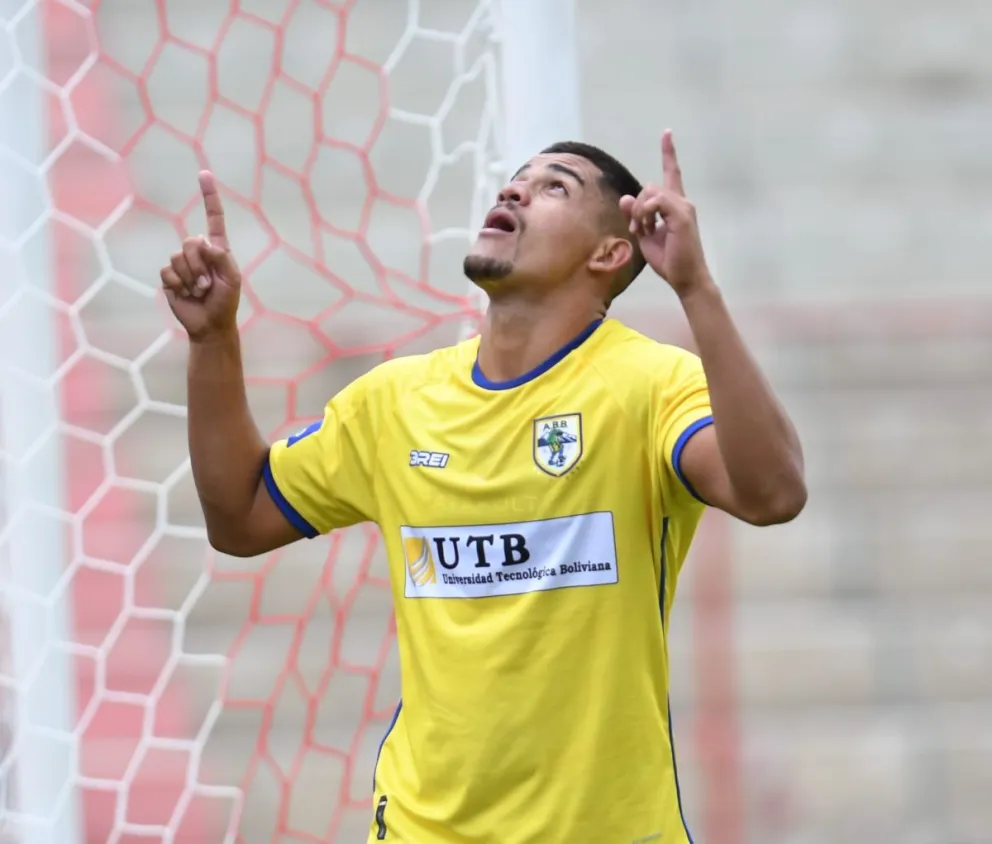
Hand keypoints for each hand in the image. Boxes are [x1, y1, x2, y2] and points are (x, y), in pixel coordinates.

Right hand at [160, 171, 241, 340]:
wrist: (210, 325)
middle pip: (191, 242)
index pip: (213, 218)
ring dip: (191, 278)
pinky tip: (186, 294)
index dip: (209, 197)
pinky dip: (179, 284)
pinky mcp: (169, 277)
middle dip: (199, 265)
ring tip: (200, 291)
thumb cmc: (226, 302)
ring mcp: (182, 264)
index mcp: (217, 249)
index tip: (204, 174)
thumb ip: (222, 258)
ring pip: (178, 257)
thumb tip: (205, 244)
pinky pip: (168, 271)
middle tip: (208, 284)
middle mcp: (198, 253)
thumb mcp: (232, 279)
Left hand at [619, 130, 710, 296]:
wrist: (686, 278)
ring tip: (642, 231)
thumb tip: (625, 198)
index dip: (669, 153)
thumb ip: (636, 216)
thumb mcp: (645, 236)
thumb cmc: (669, 260)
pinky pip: (655, 200)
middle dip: (636, 206)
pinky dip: (644, 213)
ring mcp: (684, 207)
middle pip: (650, 185)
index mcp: (675, 205)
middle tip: (636, 228)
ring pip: (651, 191)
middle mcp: (682, 202)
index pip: (672, 173)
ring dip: (639, 211)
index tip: (666, 133)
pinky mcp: (681, 215)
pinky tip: (646, 228)